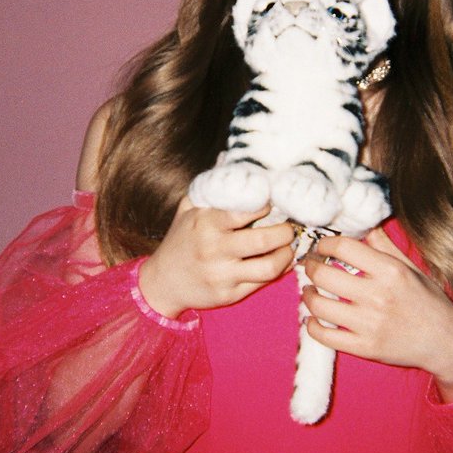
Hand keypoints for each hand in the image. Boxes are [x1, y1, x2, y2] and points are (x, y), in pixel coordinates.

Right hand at [139, 197, 294, 317]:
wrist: (162, 282)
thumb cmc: (180, 240)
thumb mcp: (187, 209)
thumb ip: (210, 187)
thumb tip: (228, 158)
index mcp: (205, 223)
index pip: (245, 209)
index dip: (267, 204)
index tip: (275, 202)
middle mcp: (214, 249)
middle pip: (264, 240)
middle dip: (285, 231)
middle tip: (290, 226)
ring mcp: (222, 274)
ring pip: (269, 267)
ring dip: (286, 254)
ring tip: (288, 246)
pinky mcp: (229, 295)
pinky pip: (263, 283)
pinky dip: (279, 270)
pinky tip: (282, 261)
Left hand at [301, 227, 452, 400]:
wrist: (446, 342)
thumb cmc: (429, 302)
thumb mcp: (411, 268)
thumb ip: (384, 246)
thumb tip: (363, 225)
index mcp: (390, 271)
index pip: (343, 247)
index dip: (324, 244)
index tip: (321, 247)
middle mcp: (378, 296)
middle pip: (323, 274)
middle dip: (310, 267)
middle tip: (310, 266)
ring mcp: (370, 324)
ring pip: (318, 304)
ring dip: (307, 295)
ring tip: (310, 291)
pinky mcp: (365, 348)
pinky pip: (324, 335)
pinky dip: (312, 325)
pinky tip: (314, 318)